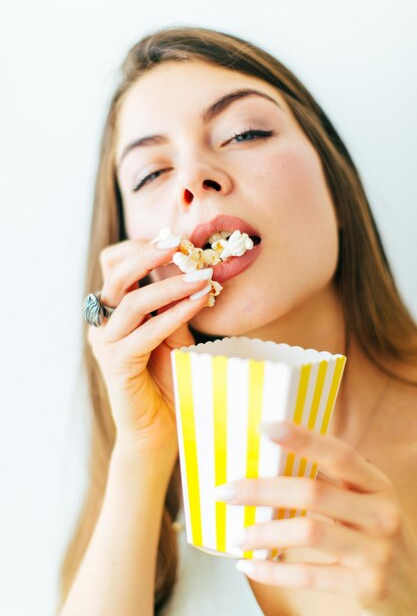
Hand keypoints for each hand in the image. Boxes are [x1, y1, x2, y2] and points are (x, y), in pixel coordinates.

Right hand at [87, 237, 212, 453]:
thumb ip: (175, 305)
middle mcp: (103, 323)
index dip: (140, 247)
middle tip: (180, 242)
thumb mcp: (174, 333)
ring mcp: (106, 343)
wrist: (159, 429)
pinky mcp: (117, 364)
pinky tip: (198, 302)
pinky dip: (175, 314)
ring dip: (170, 284)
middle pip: (117, 274)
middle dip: (150, 253)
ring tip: (201, 275)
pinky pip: (146, 331)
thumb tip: (195, 271)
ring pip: (133, 302)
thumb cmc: (169, 379)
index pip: (115, 265)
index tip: (174, 238)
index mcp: (114, 310)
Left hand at [214, 420, 416, 613]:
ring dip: (264, 533)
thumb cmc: (371, 534)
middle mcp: (380, 514)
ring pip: (308, 532)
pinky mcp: (366, 586)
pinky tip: (250, 566)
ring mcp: (376, 551)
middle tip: (226, 491)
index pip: (338, 454)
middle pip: (313, 492)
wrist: (414, 588)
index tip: (264, 427)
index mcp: (376, 484)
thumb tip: (265, 459)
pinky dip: (273, 572)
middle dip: (262, 490)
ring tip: (236, 536)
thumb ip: (326, 481)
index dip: (302, 438)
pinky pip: (309, 576)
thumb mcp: (361, 501)